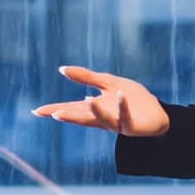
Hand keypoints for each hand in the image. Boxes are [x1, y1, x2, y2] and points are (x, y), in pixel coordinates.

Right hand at [34, 66, 170, 136]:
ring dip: (94, 111)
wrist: (158, 114)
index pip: (71, 108)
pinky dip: (122, 106)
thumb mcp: (108, 83)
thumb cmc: (132, 99)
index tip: (37, 111)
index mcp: (95, 108)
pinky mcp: (132, 125)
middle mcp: (102, 118)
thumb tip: (62, 69)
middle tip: (53, 114)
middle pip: (82, 117)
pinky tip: (120, 95)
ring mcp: (117, 123)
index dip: (55, 109)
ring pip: (103, 119)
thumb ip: (86, 76)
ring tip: (85, 101)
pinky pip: (126, 115)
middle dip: (69, 115)